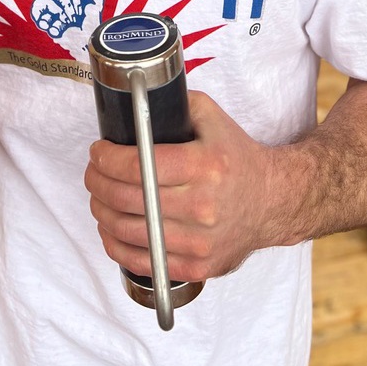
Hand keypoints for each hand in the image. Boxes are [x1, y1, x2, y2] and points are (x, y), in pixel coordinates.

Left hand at [84, 90, 278, 281]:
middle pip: (127, 199)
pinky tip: (110, 228)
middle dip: (97, 182)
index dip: (106, 159)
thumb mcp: (212, 117)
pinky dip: (116, 245)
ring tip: (98, 197)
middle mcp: (202, 206)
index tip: (98, 151)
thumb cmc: (237, 158)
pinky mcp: (197, 266)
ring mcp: (199, 241)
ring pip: (128, 231)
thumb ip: (175, 104)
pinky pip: (142, 261)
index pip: (138, 166)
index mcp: (204, 166)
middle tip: (94, 171)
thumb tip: (135, 100)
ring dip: (101, 212)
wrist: (272, 201)